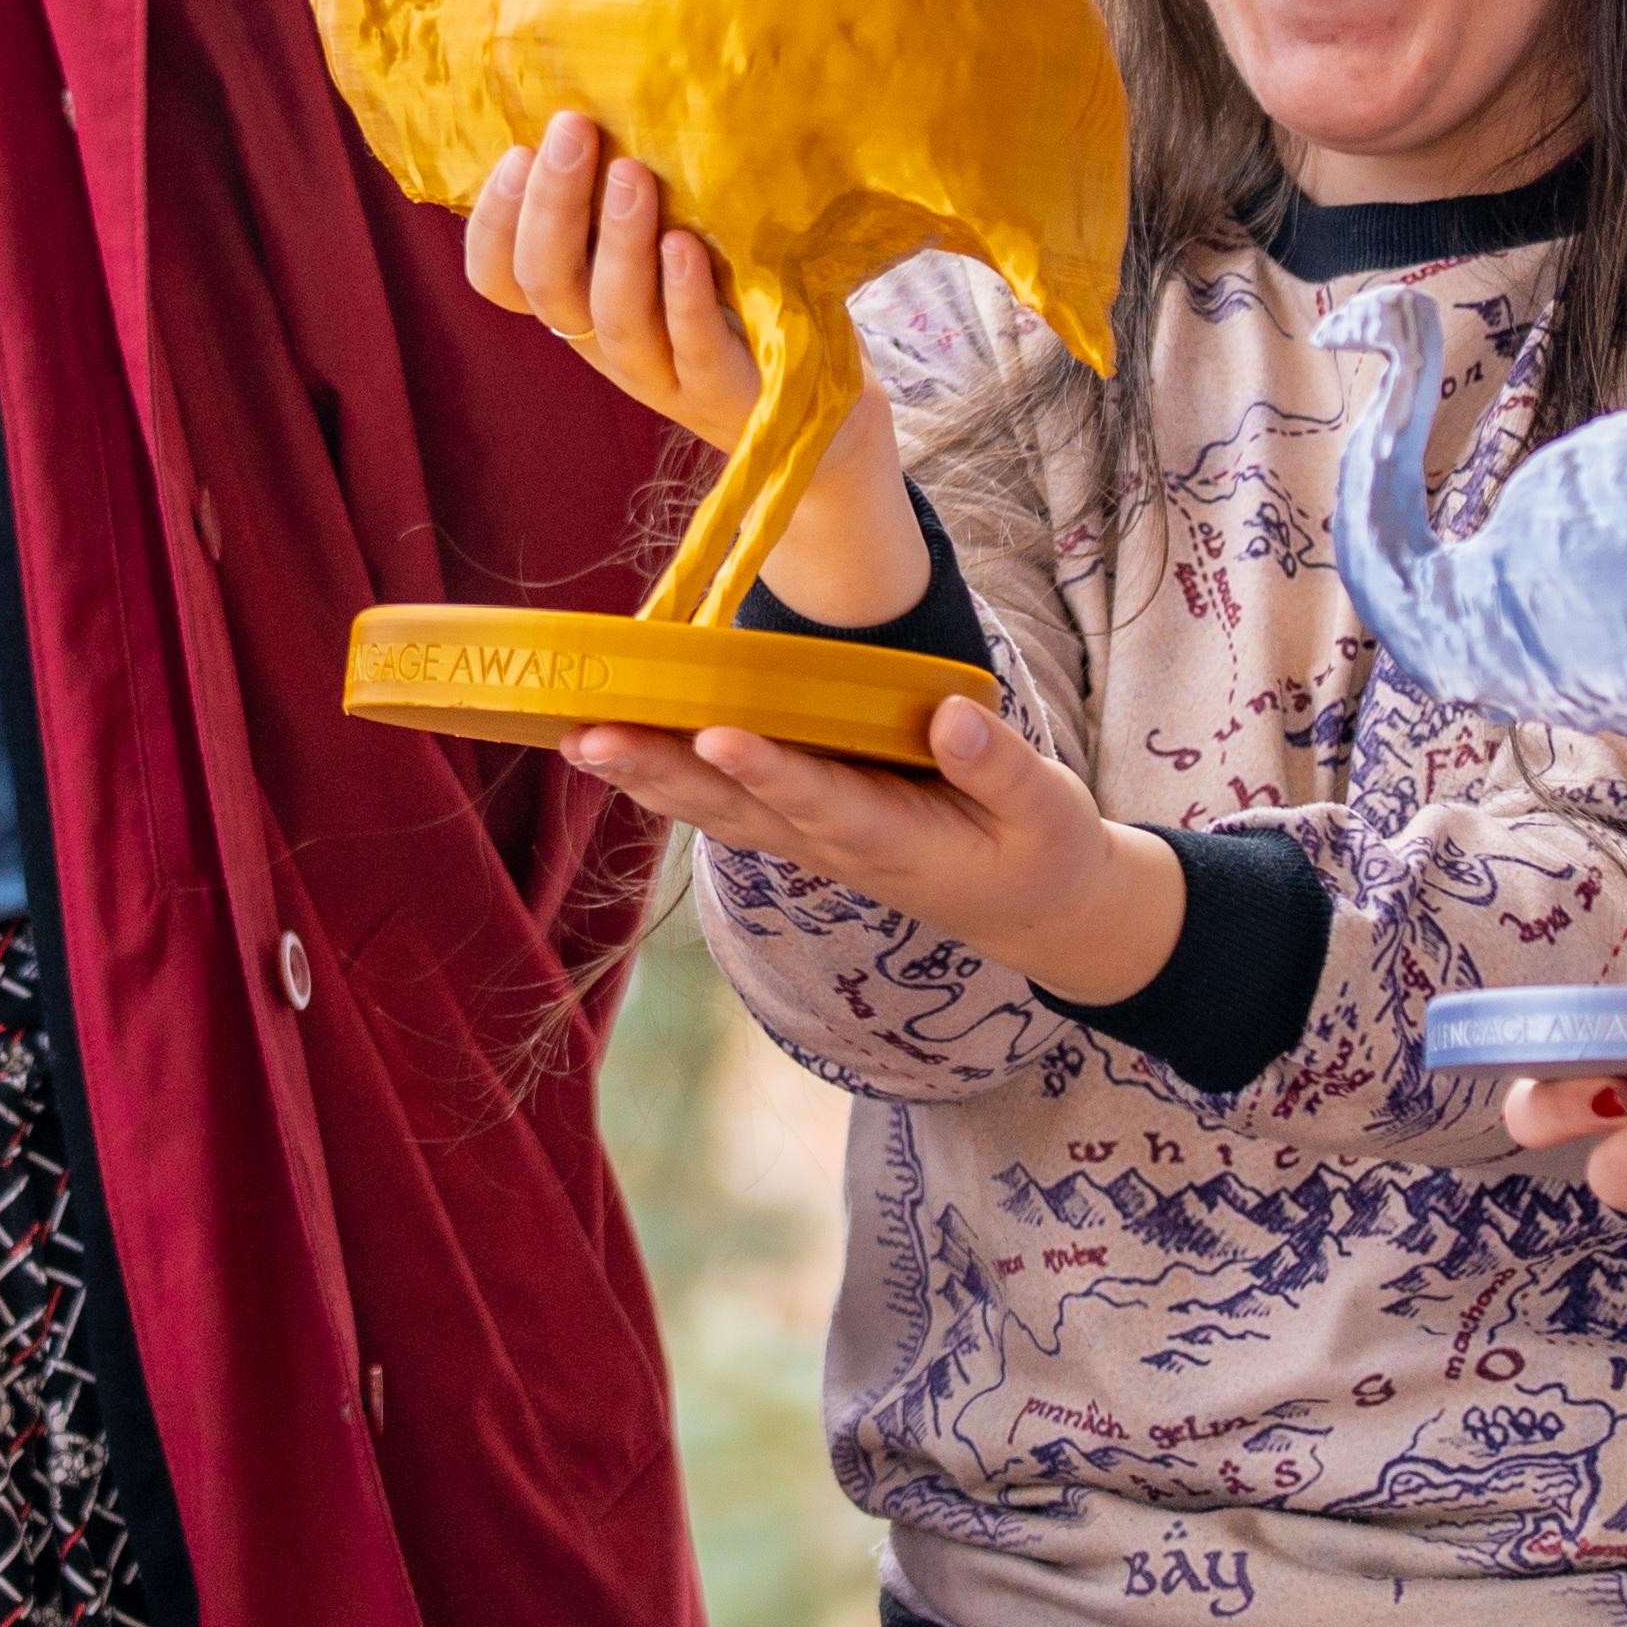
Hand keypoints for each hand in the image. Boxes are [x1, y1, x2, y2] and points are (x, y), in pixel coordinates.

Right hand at [464, 112, 921, 627]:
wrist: (822, 417)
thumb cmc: (740, 306)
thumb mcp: (674, 249)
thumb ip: (634, 200)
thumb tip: (613, 87)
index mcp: (582, 306)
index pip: (500, 278)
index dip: (492, 220)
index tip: (517, 152)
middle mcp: (606, 345)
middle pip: (547, 284)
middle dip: (551, 205)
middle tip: (574, 130)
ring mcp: (662, 375)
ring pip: (611, 317)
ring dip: (617, 241)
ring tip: (633, 173)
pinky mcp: (726, 393)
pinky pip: (691, 346)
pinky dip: (683, 296)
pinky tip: (686, 245)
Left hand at [563, 688, 1184, 1006]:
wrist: (1030, 911)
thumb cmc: (1040, 851)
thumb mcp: (1048, 812)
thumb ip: (997, 766)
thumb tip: (948, 715)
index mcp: (900, 841)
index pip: (826, 803)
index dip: (770, 772)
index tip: (718, 734)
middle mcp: (838, 846)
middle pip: (740, 810)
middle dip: (664, 771)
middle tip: (592, 736)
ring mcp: (813, 842)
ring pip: (719, 810)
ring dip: (648, 776)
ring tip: (578, 737)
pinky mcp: (804, 828)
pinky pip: (726, 805)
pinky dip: (669, 778)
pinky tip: (621, 749)